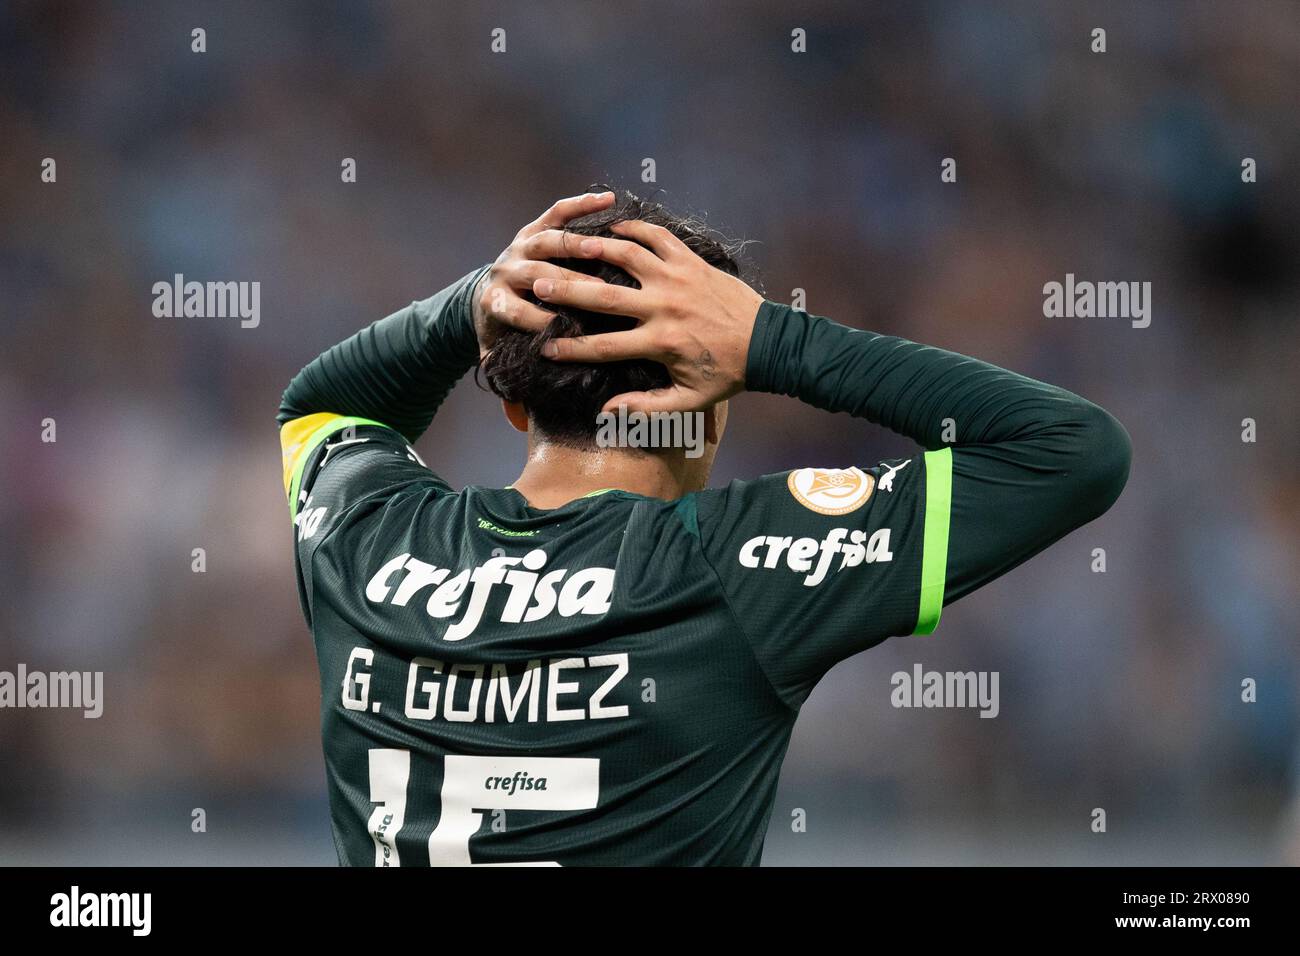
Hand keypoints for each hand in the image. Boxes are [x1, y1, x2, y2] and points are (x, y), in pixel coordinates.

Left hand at [473, 192, 615, 357]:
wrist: (487, 292)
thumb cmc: (502, 326)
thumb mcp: (495, 350)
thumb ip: (501, 370)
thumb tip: (511, 407)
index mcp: (495, 301)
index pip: (515, 310)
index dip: (537, 320)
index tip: (564, 330)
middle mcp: (506, 270)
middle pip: (536, 273)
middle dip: (566, 282)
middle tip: (597, 291)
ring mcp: (520, 245)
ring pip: (547, 240)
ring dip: (574, 244)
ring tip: (601, 249)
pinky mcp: (534, 227)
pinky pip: (558, 212)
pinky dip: (582, 205)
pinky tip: (608, 202)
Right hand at [533, 219, 763, 412]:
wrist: (769, 343)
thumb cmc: (727, 374)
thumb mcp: (690, 401)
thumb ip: (647, 406)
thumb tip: (606, 411)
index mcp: (660, 342)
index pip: (603, 347)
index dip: (570, 349)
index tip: (545, 349)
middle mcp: (664, 306)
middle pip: (604, 296)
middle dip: (567, 291)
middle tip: (539, 285)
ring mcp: (678, 279)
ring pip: (628, 255)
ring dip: (595, 248)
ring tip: (570, 246)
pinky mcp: (692, 261)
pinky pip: (658, 236)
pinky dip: (635, 227)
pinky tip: (613, 226)